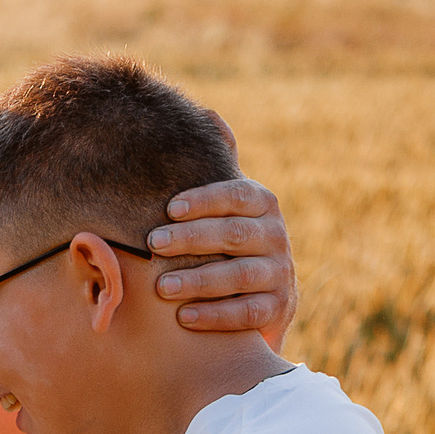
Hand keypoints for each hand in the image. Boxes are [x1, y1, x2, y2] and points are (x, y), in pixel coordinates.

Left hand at [148, 177, 296, 347]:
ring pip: (240, 276)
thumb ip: (219, 164)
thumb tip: (208, 115)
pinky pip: (248, 313)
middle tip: (154, 243)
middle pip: (235, 234)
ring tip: (163, 287)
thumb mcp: (228, 202)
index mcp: (263, 204)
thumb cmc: (229, 240)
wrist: (262, 296)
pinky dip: (216, 316)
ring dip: (200, 280)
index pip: (237, 195)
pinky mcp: (278, 308)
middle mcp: (276, 235)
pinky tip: (183, 318)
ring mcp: (280, 273)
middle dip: (193, 239)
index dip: (205, 200)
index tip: (169, 208)